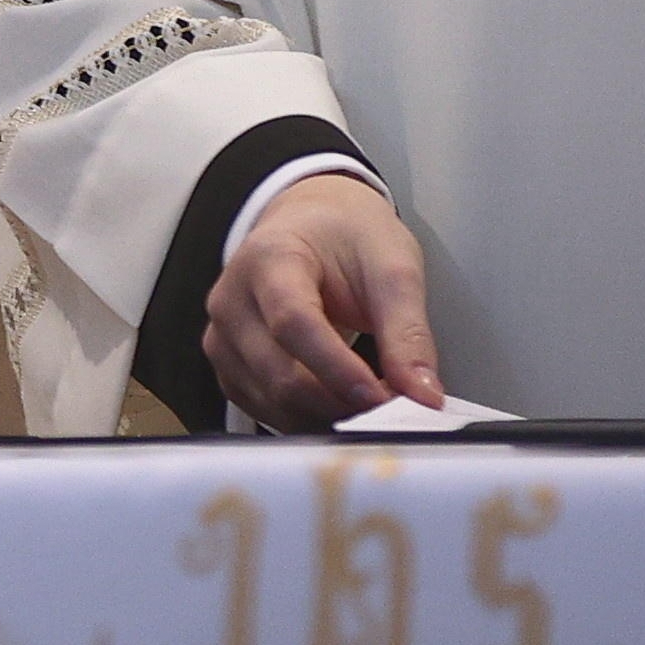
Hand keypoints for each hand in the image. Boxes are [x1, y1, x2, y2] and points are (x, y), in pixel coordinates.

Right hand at [201, 173, 442, 429]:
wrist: (311, 225)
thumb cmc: (347, 239)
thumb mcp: (392, 268)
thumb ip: (408, 333)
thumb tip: (422, 396)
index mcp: (269, 258)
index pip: (293, 323)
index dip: (338, 369)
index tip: (385, 398)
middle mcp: (232, 300)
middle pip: (278, 373)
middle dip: (341, 402)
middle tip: (395, 411)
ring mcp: (222, 337)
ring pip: (270, 401)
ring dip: (327, 416)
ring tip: (374, 406)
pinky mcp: (227, 366)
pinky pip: (263, 410)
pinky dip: (307, 418)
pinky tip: (342, 406)